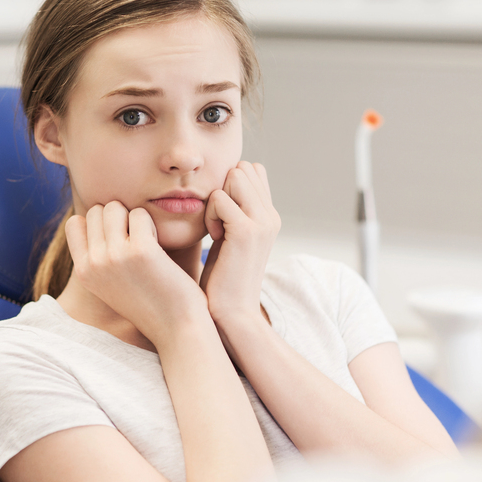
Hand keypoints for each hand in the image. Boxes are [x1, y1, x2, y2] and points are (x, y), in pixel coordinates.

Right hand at [65, 201, 209, 346]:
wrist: (177, 329)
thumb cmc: (151, 303)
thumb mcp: (112, 283)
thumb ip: (100, 256)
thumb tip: (97, 215)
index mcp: (83, 272)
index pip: (75, 223)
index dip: (98, 223)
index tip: (119, 238)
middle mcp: (93, 263)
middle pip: (98, 210)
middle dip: (119, 216)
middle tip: (137, 239)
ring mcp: (114, 256)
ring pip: (115, 207)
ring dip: (135, 217)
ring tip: (148, 241)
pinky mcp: (140, 251)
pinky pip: (141, 214)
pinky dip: (153, 224)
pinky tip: (160, 246)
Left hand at [199, 161, 280, 327]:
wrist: (231, 313)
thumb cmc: (223, 279)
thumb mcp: (231, 238)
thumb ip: (234, 211)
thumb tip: (225, 182)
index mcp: (269, 216)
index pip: (253, 170)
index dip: (231, 184)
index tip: (223, 215)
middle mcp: (271, 216)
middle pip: (244, 168)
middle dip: (223, 187)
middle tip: (218, 221)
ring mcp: (262, 222)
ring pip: (234, 176)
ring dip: (216, 198)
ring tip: (216, 228)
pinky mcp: (247, 231)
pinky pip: (219, 198)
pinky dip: (210, 214)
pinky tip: (214, 237)